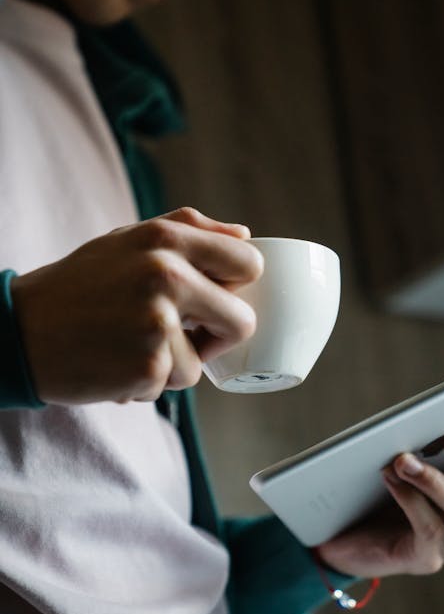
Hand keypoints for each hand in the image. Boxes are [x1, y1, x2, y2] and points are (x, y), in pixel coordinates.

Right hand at [10, 207, 262, 404]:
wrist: (23, 329)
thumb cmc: (82, 284)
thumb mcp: (130, 240)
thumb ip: (190, 231)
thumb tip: (246, 237)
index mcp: (168, 238)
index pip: (249, 262)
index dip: (239, 285)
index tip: (219, 295)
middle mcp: (167, 274)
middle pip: (242, 321)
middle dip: (219, 334)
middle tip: (185, 331)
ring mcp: (158, 321)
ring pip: (203, 361)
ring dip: (175, 361)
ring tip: (134, 344)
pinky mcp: (147, 364)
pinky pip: (173, 382)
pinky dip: (150, 380)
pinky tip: (118, 361)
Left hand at [316, 432, 443, 577]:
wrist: (340, 532)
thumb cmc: (375, 487)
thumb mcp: (405, 459)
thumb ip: (427, 445)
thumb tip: (438, 418)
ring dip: (437, 482)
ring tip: (404, 459)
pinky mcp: (423, 559)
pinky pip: (429, 531)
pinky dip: (411, 500)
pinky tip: (390, 479)